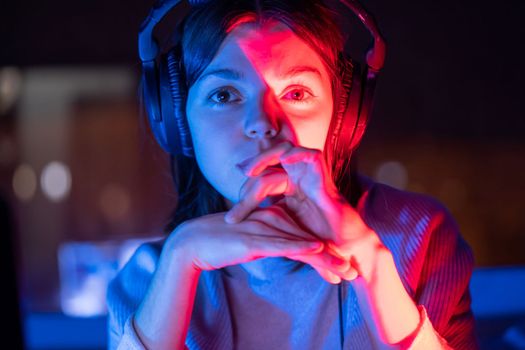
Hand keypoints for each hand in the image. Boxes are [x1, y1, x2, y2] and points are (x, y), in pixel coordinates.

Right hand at [171, 209, 353, 281]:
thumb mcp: (251, 243)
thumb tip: (284, 252)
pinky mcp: (252, 238)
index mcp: (273, 218)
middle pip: (308, 240)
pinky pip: (281, 243)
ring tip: (345, 270)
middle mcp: (272, 220)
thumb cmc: (220, 243)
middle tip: (352, 272)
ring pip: (300, 243)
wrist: (193, 242)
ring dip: (324, 258)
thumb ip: (269, 244)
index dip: (325, 253)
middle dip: (332, 257)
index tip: (342, 267)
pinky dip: (300, 247)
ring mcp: (263, 228)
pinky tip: (316, 250)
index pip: (305, 237)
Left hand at [225, 141, 386, 282]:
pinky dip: (299, 153)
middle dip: (255, 162)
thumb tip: (230, 217)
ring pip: (287, 149)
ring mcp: (312, 176)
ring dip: (268, 156)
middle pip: (273, 155)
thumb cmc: (313, 239)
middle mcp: (299, 177)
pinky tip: (285, 161)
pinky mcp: (325, 180)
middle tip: (242, 173)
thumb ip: (262, 214)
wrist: (340, 250)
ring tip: (251, 170)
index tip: (234, 201)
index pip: (264, 173)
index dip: (247, 182)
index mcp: (289, 185)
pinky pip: (313, 156)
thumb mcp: (280, 225)